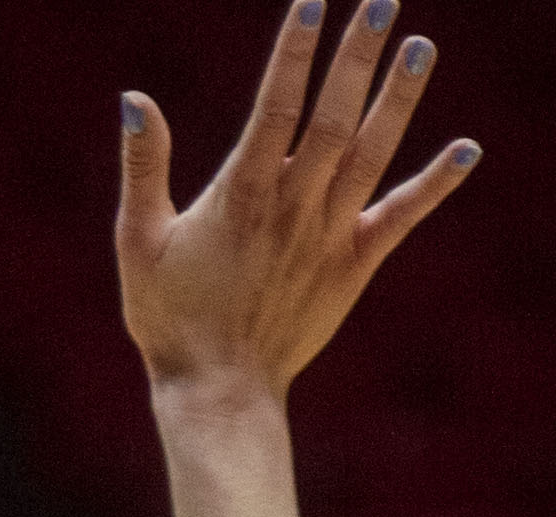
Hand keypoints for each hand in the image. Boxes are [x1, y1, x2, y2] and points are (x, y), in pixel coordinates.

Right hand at [120, 0, 476, 403]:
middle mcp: (293, 208)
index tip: (313, 2)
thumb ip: (143, 169)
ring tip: (422, 44)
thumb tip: (134, 100)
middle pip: (333, 118)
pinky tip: (467, 150)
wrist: (216, 393)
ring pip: (372, 154)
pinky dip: (435, 184)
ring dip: (400, 98)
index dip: (294, 52)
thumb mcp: (138, 243)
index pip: (274, 108)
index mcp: (241, 196)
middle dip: (358, 56)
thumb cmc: (170, 319)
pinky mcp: (353, 265)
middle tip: (383, 0)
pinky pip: (401, 218)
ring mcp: (328, 235)